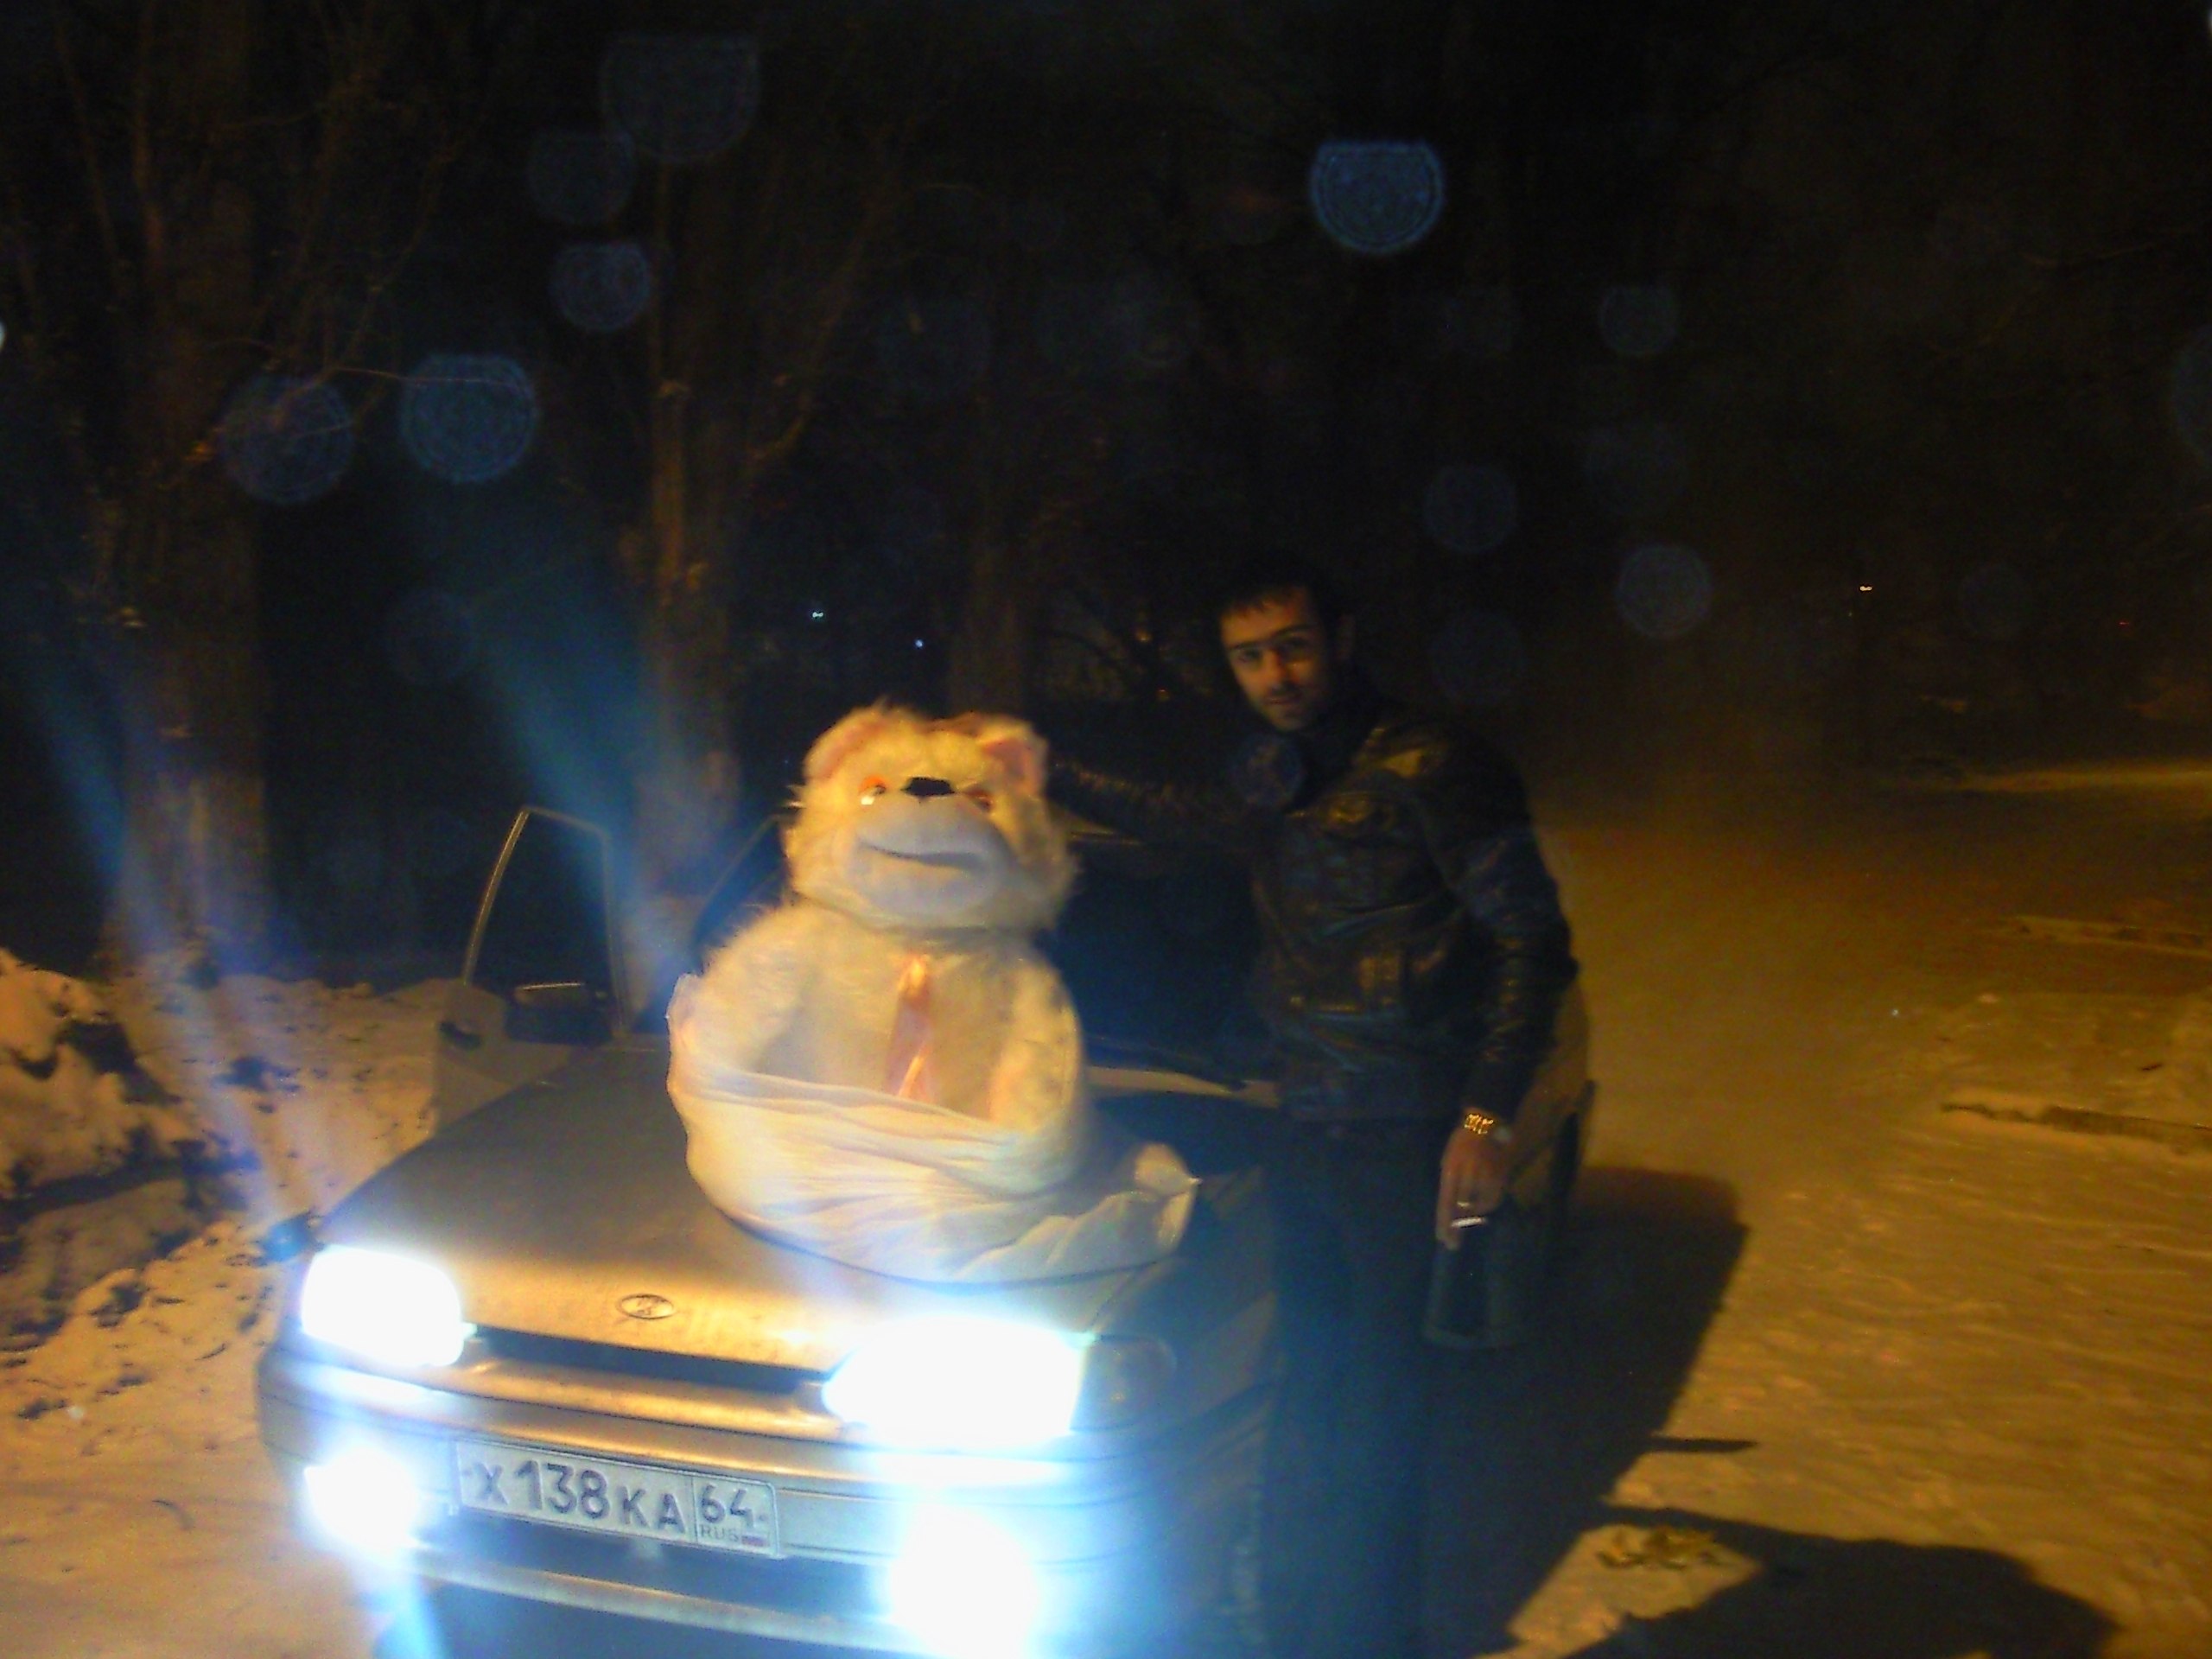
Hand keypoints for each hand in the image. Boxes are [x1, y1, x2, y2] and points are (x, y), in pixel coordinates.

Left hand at [1435, 1126, 1510, 1248]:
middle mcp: (1468, 1174)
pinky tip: (1481, 1207)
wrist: (1484, 1124)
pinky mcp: (1500, 1176)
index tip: (1443, 1240)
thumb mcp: (1448, 1161)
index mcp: (1451, 1170)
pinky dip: (1487, 1206)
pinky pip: (1493, 1200)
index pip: (1445, 1202)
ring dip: (1472, 1216)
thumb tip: (1451, 1208)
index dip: (1444, 1223)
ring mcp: (1486, 1176)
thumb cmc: (1460, 1143)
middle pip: (1462, 1209)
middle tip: (1454, 1243)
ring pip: (1479, 1206)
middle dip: (1457, 1228)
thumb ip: (1449, 1184)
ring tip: (1467, 1218)